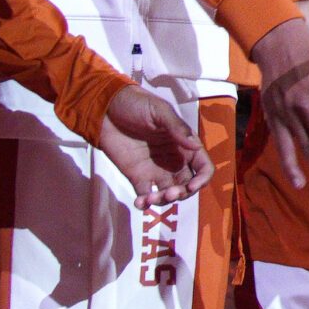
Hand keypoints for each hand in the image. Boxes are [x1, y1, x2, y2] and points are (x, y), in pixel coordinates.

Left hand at [94, 85, 216, 205]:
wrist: (106, 109)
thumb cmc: (137, 105)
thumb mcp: (160, 112)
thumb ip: (177, 128)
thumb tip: (196, 146)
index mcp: (184, 145)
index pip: (202, 167)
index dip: (202, 179)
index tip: (191, 186)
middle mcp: (174, 161)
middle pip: (187, 185)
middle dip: (182, 194)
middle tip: (169, 194)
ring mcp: (155, 170)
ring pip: (168, 193)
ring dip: (164, 201)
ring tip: (150, 198)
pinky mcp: (137, 176)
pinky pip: (145, 195)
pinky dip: (145, 203)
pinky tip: (139, 203)